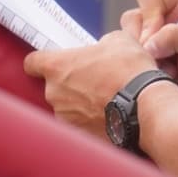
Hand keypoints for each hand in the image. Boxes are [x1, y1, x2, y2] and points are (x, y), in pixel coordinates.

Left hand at [22, 31, 156, 138]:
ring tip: (104, 100)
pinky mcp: (79, 135)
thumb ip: (104, 42)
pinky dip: (90, 122)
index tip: (53, 62)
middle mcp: (54, 94)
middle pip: (52, 86)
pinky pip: (80, 125)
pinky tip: (108, 116)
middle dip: (69, 84)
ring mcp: (65, 118)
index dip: (41, 61)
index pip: (32, 63)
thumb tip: (107, 45)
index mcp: (57, 67)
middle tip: (92, 80)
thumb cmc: (129, 71)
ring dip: (79, 104)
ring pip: (66, 108)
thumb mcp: (120, 41)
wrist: (145, 107)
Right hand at [120, 0, 177, 99]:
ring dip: (143, 60)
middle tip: (164, 59)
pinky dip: (138, 72)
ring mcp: (148, 41)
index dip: (150, 16)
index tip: (156, 38)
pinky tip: (159, 77)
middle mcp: (160, 20)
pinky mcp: (140, 60)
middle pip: (132, 19)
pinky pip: (124, 61)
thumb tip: (150, 43)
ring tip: (167, 70)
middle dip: (145, 43)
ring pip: (125, 42)